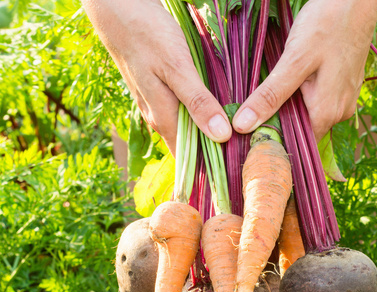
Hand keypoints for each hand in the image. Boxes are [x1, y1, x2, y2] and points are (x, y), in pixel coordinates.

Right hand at [81, 0, 231, 154]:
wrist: (116, 10)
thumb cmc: (147, 36)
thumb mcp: (177, 68)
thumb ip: (198, 103)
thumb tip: (221, 136)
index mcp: (164, 119)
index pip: (189, 159)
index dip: (211, 168)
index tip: (235, 173)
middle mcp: (158, 118)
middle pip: (190, 147)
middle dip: (214, 154)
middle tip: (243, 158)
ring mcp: (156, 106)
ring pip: (187, 130)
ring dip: (208, 136)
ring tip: (236, 140)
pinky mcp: (159, 92)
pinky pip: (183, 114)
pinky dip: (200, 117)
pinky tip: (216, 113)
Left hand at [232, 0, 376, 142]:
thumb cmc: (328, 24)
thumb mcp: (294, 61)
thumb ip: (270, 96)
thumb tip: (243, 125)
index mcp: (327, 113)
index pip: (296, 144)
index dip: (273, 141)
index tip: (249, 136)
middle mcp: (339, 113)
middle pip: (302, 131)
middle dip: (278, 124)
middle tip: (252, 114)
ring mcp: (344, 100)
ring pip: (309, 115)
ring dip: (289, 108)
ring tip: (268, 96)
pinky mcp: (344, 87)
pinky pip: (318, 101)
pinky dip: (301, 97)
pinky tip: (290, 83)